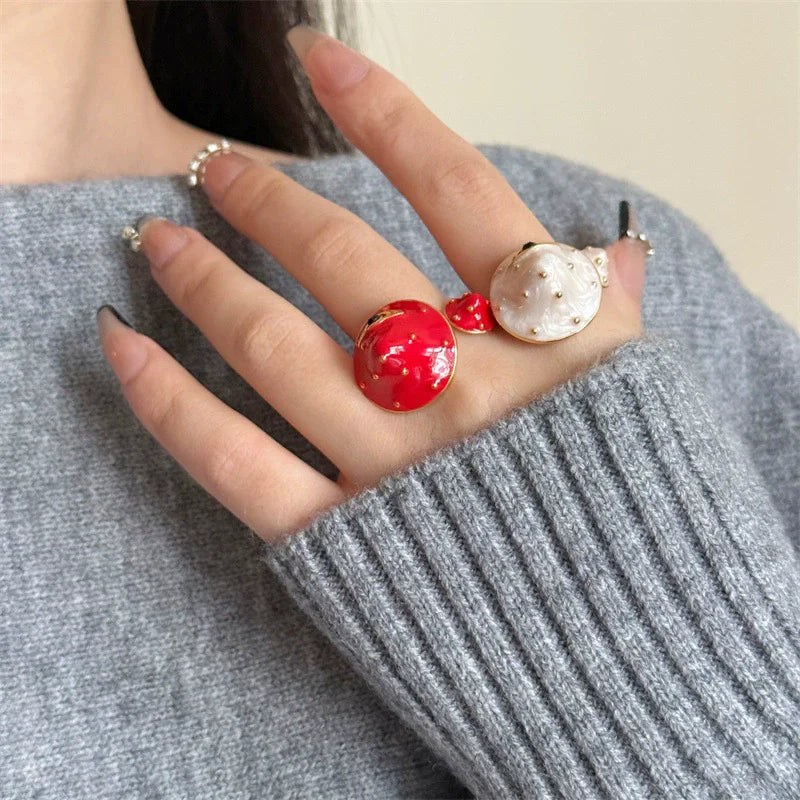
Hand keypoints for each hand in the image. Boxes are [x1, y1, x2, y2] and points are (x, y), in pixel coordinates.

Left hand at [97, 25, 645, 542]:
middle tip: (219, 172)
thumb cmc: (649, 529)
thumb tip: (610, 253)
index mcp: (550, 339)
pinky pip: (237, 463)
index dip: (383, 112)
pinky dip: (168, 403)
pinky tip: (121, 346)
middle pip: (344, 260)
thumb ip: (614, 320)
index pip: (456, 189)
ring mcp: (398, 466)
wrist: (634, 665)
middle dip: (267, 199)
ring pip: (273, 347)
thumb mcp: (651, 406)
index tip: (317, 63)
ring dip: (202, 279)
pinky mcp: (345, 542)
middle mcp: (468, 387)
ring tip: (157, 239)